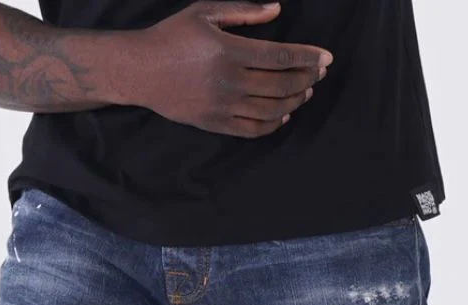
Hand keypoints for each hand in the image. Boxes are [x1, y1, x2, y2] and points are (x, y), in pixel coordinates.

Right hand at [135, 1, 332, 137]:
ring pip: (271, 110)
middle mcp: (229, 82)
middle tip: (319, 73)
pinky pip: (252, 130)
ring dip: (294, 101)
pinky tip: (283, 115)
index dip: (308, 58)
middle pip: (281, 85)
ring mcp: (223, 107)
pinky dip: (273, 124)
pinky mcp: (215, 124)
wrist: (140, 71)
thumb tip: (277, 9)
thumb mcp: (204, 12)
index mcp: (229, 51)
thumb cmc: (171, 37)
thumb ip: (243, 11)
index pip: (281, 57)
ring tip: (305, 91)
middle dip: (307, 78)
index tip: (326, 57)